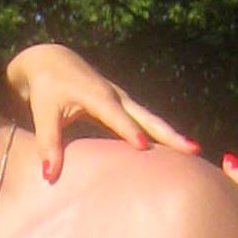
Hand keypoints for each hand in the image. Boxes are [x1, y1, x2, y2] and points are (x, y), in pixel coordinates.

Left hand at [6, 43, 201, 183]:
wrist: (51, 61)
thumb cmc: (46, 88)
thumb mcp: (43, 114)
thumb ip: (48, 144)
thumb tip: (48, 176)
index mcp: (98, 96)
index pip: (116, 116)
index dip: (129, 131)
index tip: (143, 147)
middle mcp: (116, 96)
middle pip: (147, 117)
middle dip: (169, 133)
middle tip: (193, 150)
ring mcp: (123, 100)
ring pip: (151, 119)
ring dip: (171, 135)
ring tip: (194, 152)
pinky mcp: (123, 106)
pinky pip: (145, 122)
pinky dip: (160, 134)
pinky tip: (174, 151)